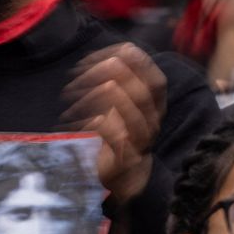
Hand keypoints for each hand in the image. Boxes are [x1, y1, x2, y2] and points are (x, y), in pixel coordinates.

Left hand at [65, 44, 166, 201]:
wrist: (118, 181)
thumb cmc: (112, 137)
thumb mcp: (117, 105)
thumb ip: (120, 83)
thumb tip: (113, 54)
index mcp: (154, 108)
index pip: (155, 78)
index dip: (135, 62)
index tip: (109, 52)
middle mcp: (152, 123)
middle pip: (145, 92)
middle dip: (115, 73)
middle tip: (85, 70)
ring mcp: (141, 143)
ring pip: (133, 113)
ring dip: (101, 97)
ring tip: (78, 92)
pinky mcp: (125, 160)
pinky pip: (117, 137)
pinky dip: (99, 124)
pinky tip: (82, 121)